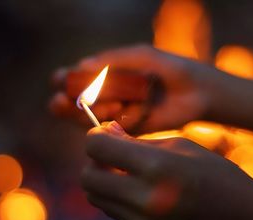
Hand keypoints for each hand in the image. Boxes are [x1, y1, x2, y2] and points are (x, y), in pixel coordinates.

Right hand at [51, 44, 228, 132]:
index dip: (65, 81)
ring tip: (113, 103)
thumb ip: (112, 61)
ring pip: (89, 117)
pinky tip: (125, 111)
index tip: (58, 80)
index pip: (78, 79)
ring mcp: (117, 113)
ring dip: (91, 111)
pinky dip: (112, 120)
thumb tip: (81, 65)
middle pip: (77, 102)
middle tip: (60, 102)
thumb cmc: (169, 68)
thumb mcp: (140, 57)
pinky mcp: (128, 129)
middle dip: (66, 103)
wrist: (195, 92)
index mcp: (109, 75)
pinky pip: (109, 127)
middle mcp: (109, 95)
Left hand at [81, 121, 252, 219]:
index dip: (95, 136)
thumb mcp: (180, 146)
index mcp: (157, 167)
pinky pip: (112, 210)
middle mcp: (145, 198)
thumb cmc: (216, 174)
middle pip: (88, 178)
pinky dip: (114, 195)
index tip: (103, 132)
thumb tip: (105, 133)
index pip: (98, 148)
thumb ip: (138, 142)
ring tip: (123, 169)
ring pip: (96, 197)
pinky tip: (134, 186)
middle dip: (94, 160)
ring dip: (101, 179)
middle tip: (111, 152)